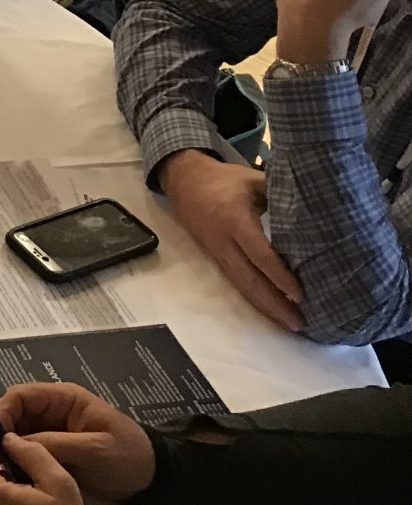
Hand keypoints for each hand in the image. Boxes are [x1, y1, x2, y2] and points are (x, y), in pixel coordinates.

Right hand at [0, 383, 155, 500]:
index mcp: (63, 399)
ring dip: (6, 451)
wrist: (152, 479)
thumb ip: (55, 443)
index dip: (1, 412)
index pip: (20, 396)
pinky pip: (26, 453)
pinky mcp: (52, 452)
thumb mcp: (94, 450)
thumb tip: (13, 443)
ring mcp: (51, 432)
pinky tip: (13, 479)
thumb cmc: (128, 456)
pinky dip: (17, 463)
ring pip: (15, 436)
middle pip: (12, 415)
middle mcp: (52, 412)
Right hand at [155, 149, 301, 329]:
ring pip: (242, 286)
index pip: (259, 253)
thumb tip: (320, 206)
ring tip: (291, 324)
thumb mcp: (253, 180)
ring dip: (266, 308)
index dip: (279, 275)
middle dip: (275, 304)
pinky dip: (256, 300)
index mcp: (234, 220)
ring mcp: (219, 254)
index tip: (300, 293)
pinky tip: (273, 310)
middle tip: (300, 323)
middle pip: (249, 280)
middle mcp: (225, 243)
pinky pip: (238, 283)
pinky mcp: (218, 259)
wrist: (184, 181)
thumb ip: (282, 194)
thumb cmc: (224, 179)